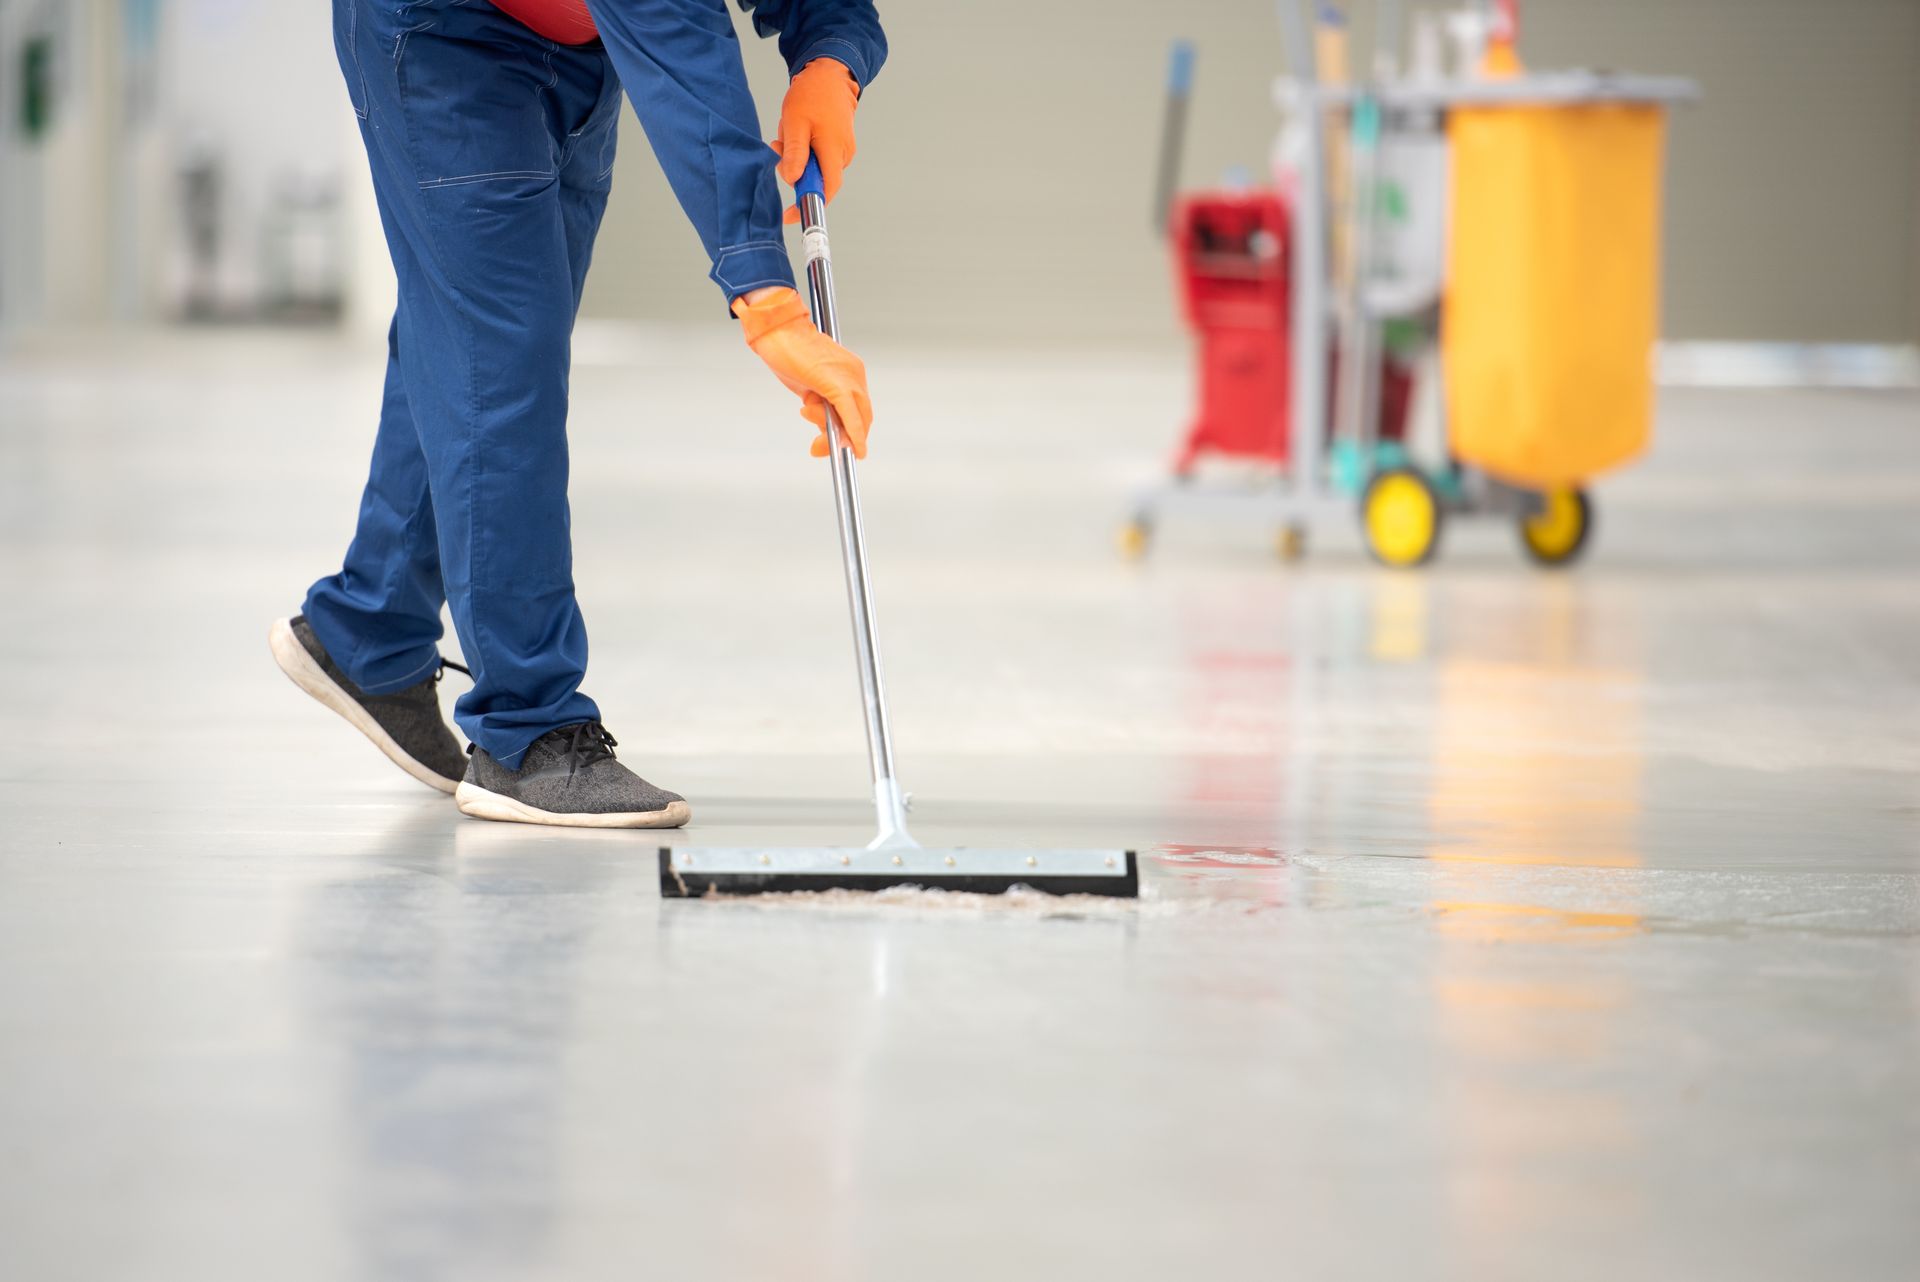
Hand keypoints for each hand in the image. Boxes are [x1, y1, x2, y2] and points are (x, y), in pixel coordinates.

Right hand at [734, 287, 872, 458]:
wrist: (775, 330)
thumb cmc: (786, 353)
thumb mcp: (807, 386)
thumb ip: (819, 406)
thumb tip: (826, 430)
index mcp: (849, 371)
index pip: (858, 409)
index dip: (850, 432)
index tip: (834, 445)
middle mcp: (855, 373)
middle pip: (862, 417)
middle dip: (845, 439)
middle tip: (818, 448)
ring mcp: (849, 377)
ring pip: (855, 418)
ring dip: (830, 431)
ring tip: (804, 408)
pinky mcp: (837, 383)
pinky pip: (850, 415)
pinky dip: (854, 434)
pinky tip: (857, 449)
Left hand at [773, 58, 858, 223]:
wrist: (829, 73)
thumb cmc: (812, 93)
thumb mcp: (795, 122)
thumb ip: (795, 153)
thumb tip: (793, 180)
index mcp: (834, 150)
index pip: (826, 189)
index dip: (809, 204)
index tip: (791, 215)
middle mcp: (843, 153)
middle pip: (817, 179)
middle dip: (795, 170)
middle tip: (779, 147)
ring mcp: (843, 149)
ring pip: (815, 167)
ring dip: (797, 156)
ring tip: (789, 130)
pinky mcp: (839, 144)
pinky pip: (818, 156)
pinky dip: (804, 148)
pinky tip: (799, 129)